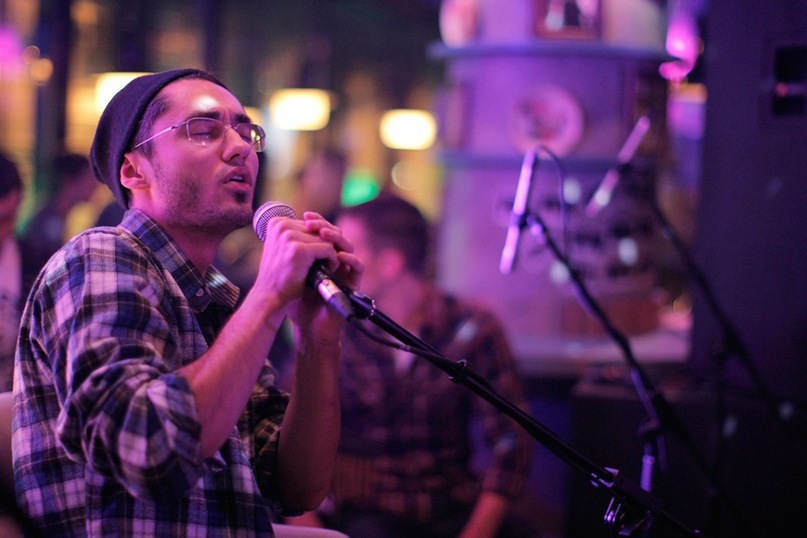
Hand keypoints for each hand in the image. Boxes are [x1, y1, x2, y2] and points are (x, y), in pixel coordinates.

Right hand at [250, 211, 360, 328]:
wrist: (270, 297)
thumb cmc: (281, 276)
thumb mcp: (286, 248)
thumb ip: (300, 235)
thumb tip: (326, 227)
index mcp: (277, 222)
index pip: (311, 224)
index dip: (318, 241)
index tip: (316, 256)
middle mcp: (282, 225)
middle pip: (320, 230)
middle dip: (325, 247)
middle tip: (322, 264)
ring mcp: (289, 236)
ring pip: (326, 239)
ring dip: (330, 255)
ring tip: (323, 268)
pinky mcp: (299, 250)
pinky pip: (328, 249)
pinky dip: (332, 261)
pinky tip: (327, 270)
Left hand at [291, 212, 362, 341]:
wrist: (308, 327)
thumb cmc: (296, 302)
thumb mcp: (288, 273)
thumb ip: (286, 253)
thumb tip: (275, 229)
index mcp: (320, 255)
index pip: (323, 231)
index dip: (317, 221)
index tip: (305, 217)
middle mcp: (334, 260)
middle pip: (336, 235)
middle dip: (325, 226)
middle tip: (311, 223)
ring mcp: (345, 270)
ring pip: (348, 246)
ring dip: (336, 238)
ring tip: (323, 236)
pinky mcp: (353, 283)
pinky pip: (357, 265)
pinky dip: (349, 258)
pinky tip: (337, 256)